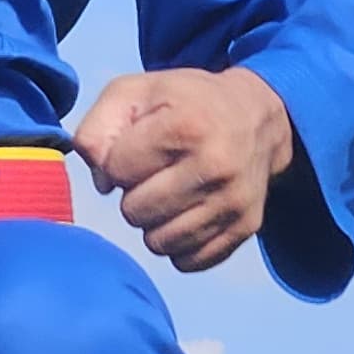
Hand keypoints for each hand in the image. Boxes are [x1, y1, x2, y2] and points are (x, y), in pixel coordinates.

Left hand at [73, 66, 293, 271]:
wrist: (256, 116)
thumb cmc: (186, 103)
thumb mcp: (134, 92)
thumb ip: (97, 129)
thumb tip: (102, 184)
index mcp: (186, 126)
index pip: (116, 170)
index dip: (117, 161)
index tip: (138, 148)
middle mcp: (215, 166)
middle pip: (134, 212)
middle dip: (134, 194)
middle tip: (155, 173)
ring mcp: (233, 201)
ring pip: (159, 243)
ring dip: (154, 222)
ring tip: (170, 193)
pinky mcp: (245, 227)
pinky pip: (189, 261)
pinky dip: (179, 243)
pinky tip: (187, 213)